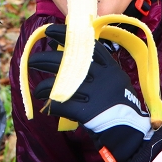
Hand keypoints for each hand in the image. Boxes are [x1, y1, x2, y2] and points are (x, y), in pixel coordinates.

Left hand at [29, 24, 150, 161]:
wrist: (129, 131)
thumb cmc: (120, 104)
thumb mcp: (115, 79)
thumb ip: (98, 67)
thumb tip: (71, 52)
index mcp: (109, 66)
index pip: (85, 44)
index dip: (65, 36)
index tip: (49, 31)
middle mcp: (101, 76)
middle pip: (66, 61)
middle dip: (45, 59)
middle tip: (33, 60)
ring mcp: (93, 93)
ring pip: (59, 82)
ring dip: (42, 85)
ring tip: (36, 88)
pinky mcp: (85, 111)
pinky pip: (59, 103)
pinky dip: (49, 102)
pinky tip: (44, 102)